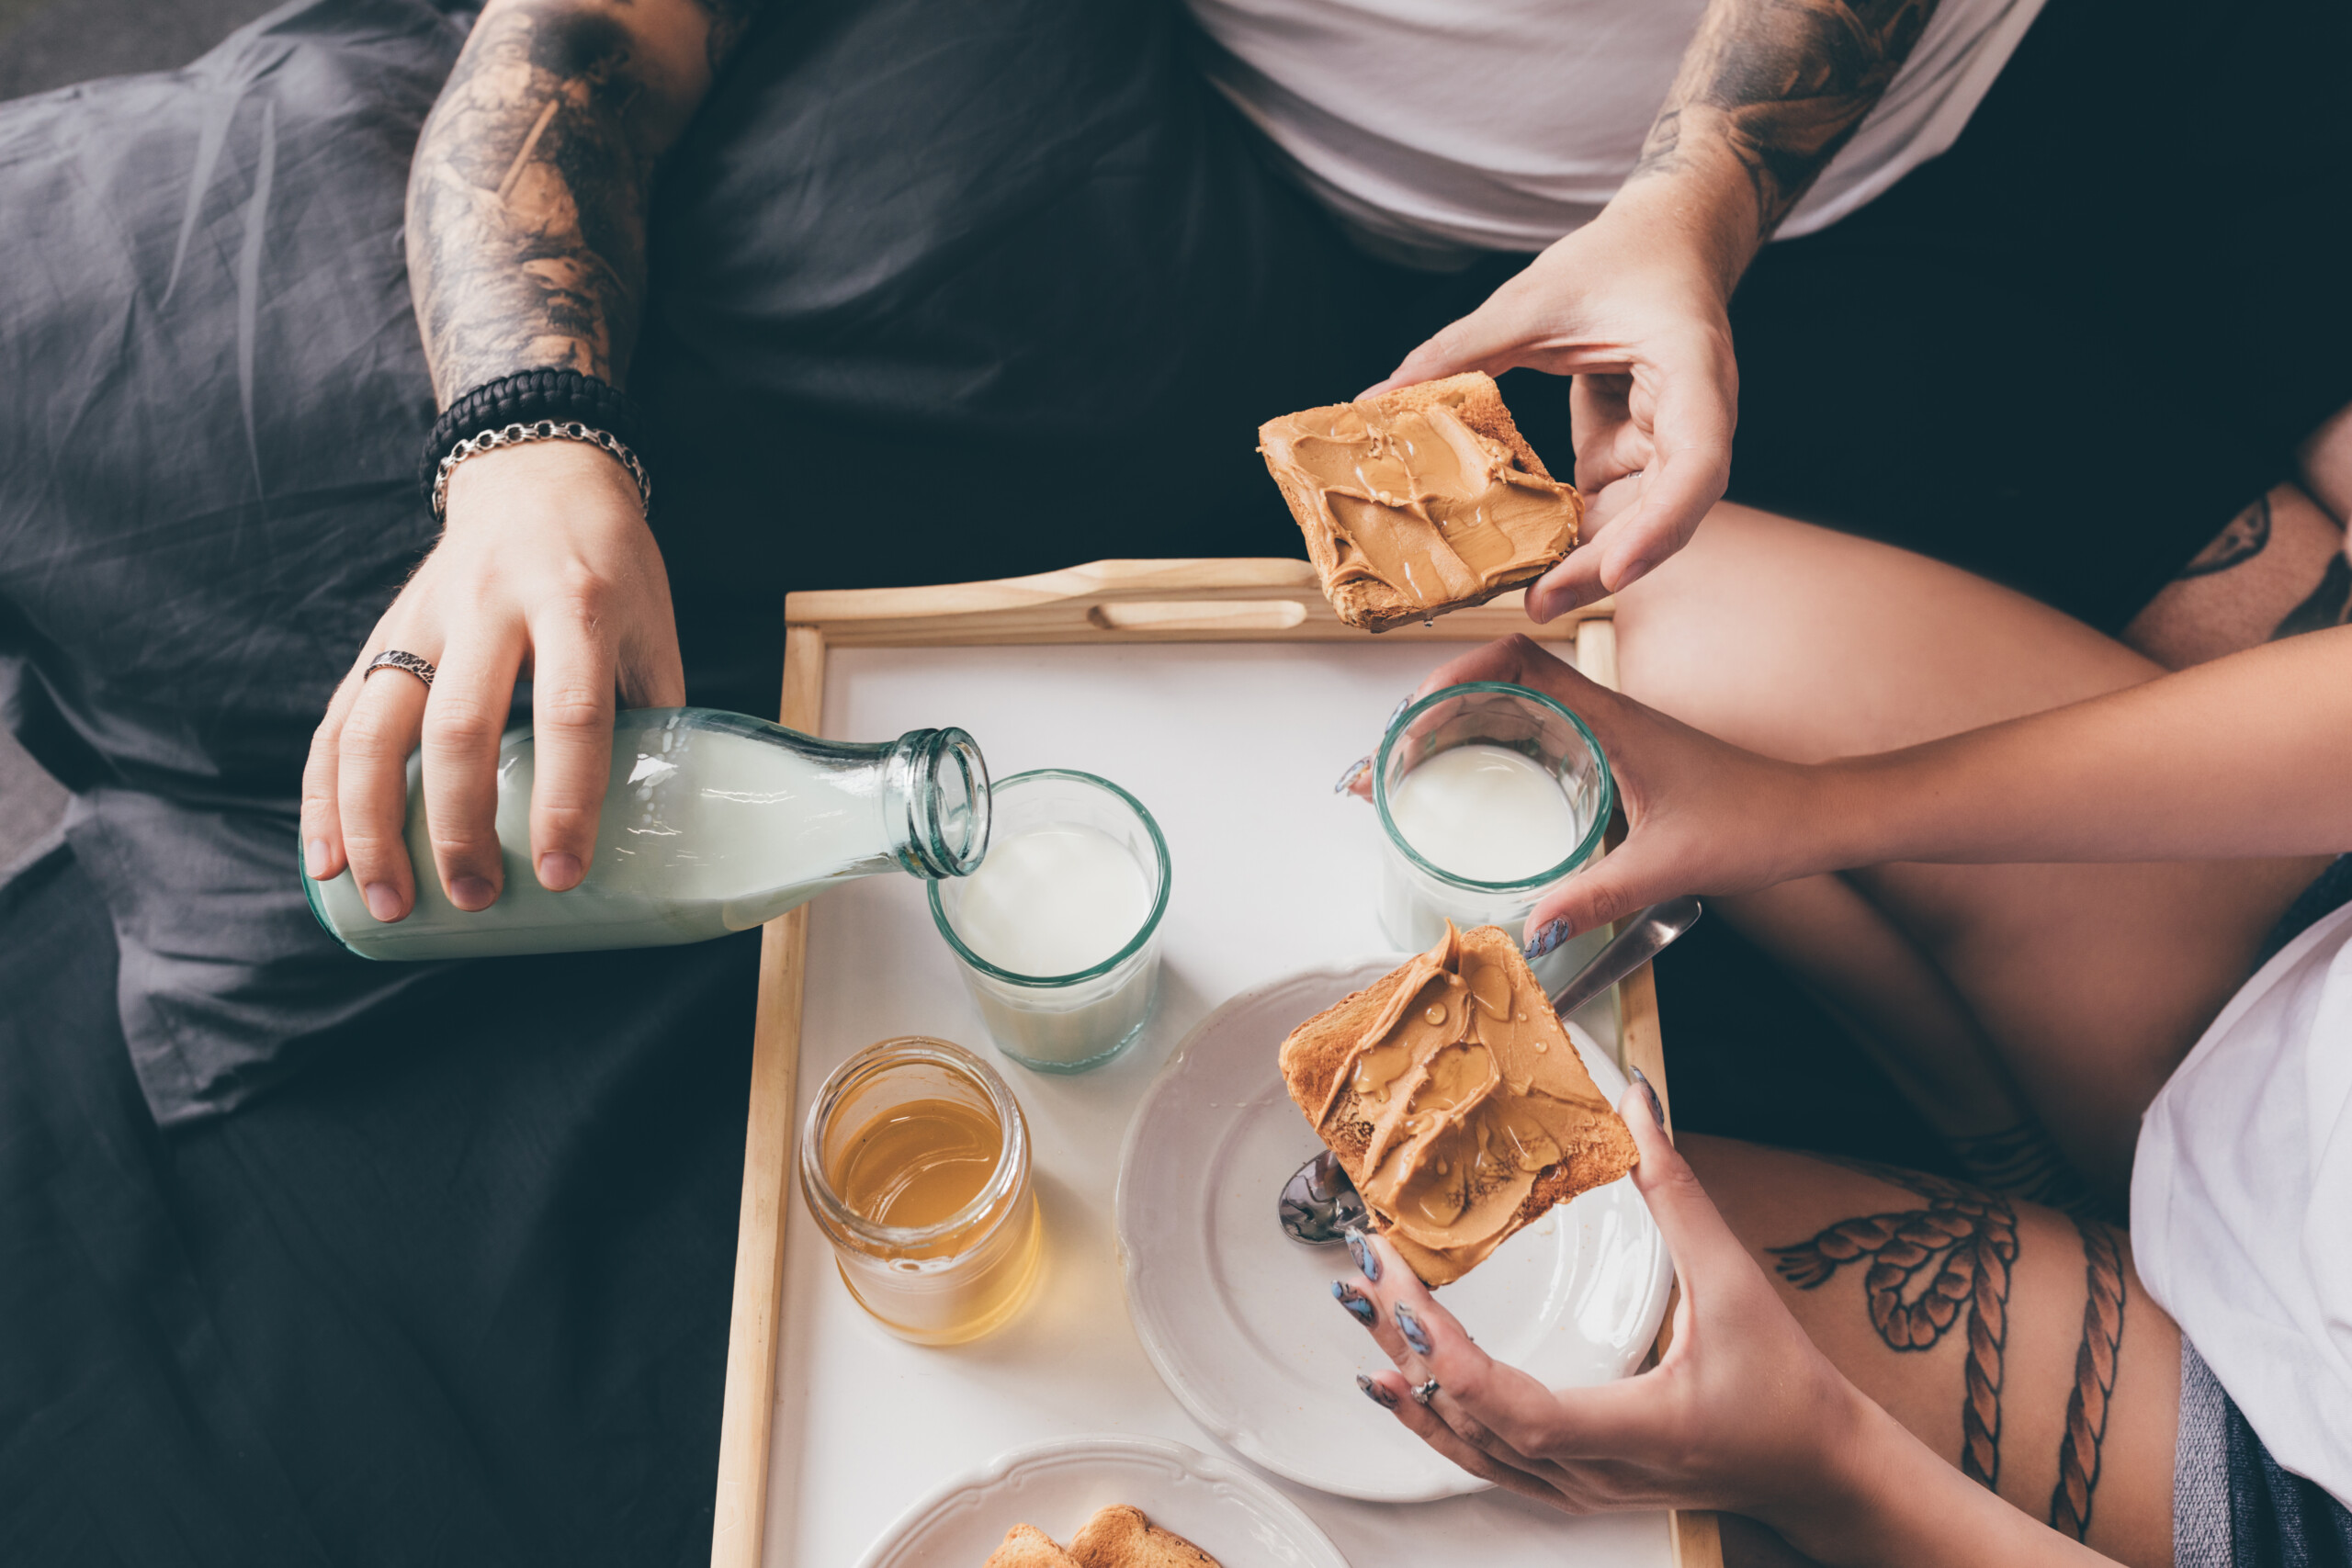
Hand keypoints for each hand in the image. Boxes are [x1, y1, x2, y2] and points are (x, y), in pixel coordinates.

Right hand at [300, 440, 683, 920]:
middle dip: (459, 825)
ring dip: (371, 825)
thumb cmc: (610, 566)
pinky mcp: (379, 637)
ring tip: (389, 902)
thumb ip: (654, 711)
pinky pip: (336, 722)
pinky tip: (327, 858)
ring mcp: (421, 621)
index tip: (562, 873)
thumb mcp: (652, 624)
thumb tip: (658, 821)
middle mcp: (489, 608)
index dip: (567, 799)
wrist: (537, 478)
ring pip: (373, 728)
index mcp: (576, 604)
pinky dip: (323, 795)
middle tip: (475, 897)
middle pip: (459, 727)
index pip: (568, 712)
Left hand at [1336, 1084, 1868, 1539]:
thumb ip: (1680, 1193)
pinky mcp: (1573, 1482)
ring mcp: (1578, 1487)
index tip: (1410, 1304)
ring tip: (1363, 1312)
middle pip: (1472, 1422)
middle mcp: (1594, 1472)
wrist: (1819, 1468)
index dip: (1458, 1367)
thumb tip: (1639, 1108)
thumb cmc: (1786, 1389)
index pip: (1525, 1415)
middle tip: (1364, 1272)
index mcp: (1637, 1428)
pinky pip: (1485, 1459)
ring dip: (1410, 1379)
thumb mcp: (1735, 1283)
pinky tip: (1400, 1381)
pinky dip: (1435, 1417)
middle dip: (1407, 1344)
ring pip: (1469, 1446)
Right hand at [1355, 635, 1821, 948]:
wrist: (1810, 816)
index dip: (1455, 671)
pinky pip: (1543, 728)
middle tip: (1395, 749)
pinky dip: (1500, 741)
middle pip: (1502, 674)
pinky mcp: (1617, 751)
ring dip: (1466, 719)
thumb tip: (1530, 929)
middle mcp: (1604, 712)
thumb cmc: (1754, 824)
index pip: (1516, 659)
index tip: (1414, 709)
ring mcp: (1609, 728)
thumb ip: (1596, 897)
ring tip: (1419, 762)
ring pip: (1520, 699)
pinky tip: (1485, 783)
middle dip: (1440, 702)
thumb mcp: (1667, 866)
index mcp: (1609, 718)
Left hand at [1363, 196, 1738, 621]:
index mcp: (1695, 371)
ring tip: (1528, 595)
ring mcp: (1667, 441)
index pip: (1697, 464)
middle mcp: (1696, 417)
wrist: (1662, 241)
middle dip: (1606, 563)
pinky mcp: (1634, 451)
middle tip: (1541, 602)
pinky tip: (1527, 558)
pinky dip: (1570, 530)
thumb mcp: (1532, 298)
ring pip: (1637, 519)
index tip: (1616, 572)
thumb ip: (1458, 349)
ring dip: (1586, 558)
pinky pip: (1607, 503)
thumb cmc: (1618, 258)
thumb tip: (1377, 398)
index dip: (1661, 525)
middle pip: (1665, 511)